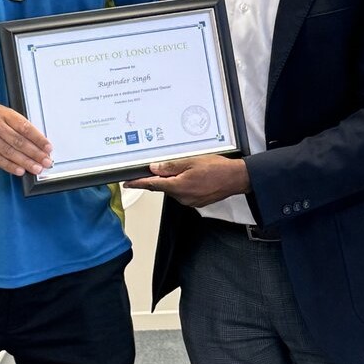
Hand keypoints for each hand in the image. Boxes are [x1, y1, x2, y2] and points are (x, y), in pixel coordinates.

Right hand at [0, 104, 53, 176]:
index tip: (48, 147)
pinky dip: (9, 166)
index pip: (24, 126)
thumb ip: (7, 124)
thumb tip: (29, 140)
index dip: (38, 138)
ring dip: (26, 162)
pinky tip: (19, 170)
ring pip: (10, 151)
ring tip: (37, 169)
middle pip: (19, 140)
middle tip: (47, 161)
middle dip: (36, 153)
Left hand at [125, 155, 249, 206]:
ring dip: (175, 180)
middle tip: (165, 164)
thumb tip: (154, 168)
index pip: (152, 185)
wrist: (235, 179)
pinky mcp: (196, 202)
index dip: (138, 183)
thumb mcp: (191, 162)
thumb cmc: (217, 169)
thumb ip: (171, 167)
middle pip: (164, 186)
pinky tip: (193, 176)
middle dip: (162, 177)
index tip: (128, 183)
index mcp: (178, 186)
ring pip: (174, 189)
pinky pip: (184, 193)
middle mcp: (182, 197)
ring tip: (188, 168)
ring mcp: (189, 201)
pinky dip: (183, 185)